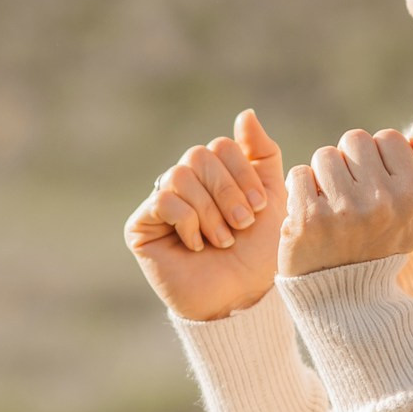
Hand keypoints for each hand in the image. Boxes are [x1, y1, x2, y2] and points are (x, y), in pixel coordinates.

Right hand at [125, 110, 285, 321]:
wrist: (241, 298)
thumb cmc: (259, 255)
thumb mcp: (271, 198)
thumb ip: (262, 155)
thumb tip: (245, 113)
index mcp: (214, 175)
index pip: (221, 146)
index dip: (243, 174)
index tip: (259, 208)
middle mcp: (184, 183)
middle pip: (199, 155)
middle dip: (227, 191)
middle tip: (242, 224)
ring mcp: (160, 203)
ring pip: (180, 175)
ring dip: (210, 211)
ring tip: (222, 239)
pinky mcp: (140, 226)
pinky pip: (162, 200)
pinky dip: (188, 222)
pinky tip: (196, 246)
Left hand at [278, 127, 412, 277]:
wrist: (348, 296)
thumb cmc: (385, 241)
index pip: (389, 137)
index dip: (379, 159)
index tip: (378, 189)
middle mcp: (382, 203)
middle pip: (354, 140)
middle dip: (350, 163)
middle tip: (353, 199)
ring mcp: (343, 212)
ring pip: (324, 155)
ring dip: (324, 176)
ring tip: (333, 207)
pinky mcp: (308, 220)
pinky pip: (299, 174)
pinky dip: (301, 191)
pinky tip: (312, 216)